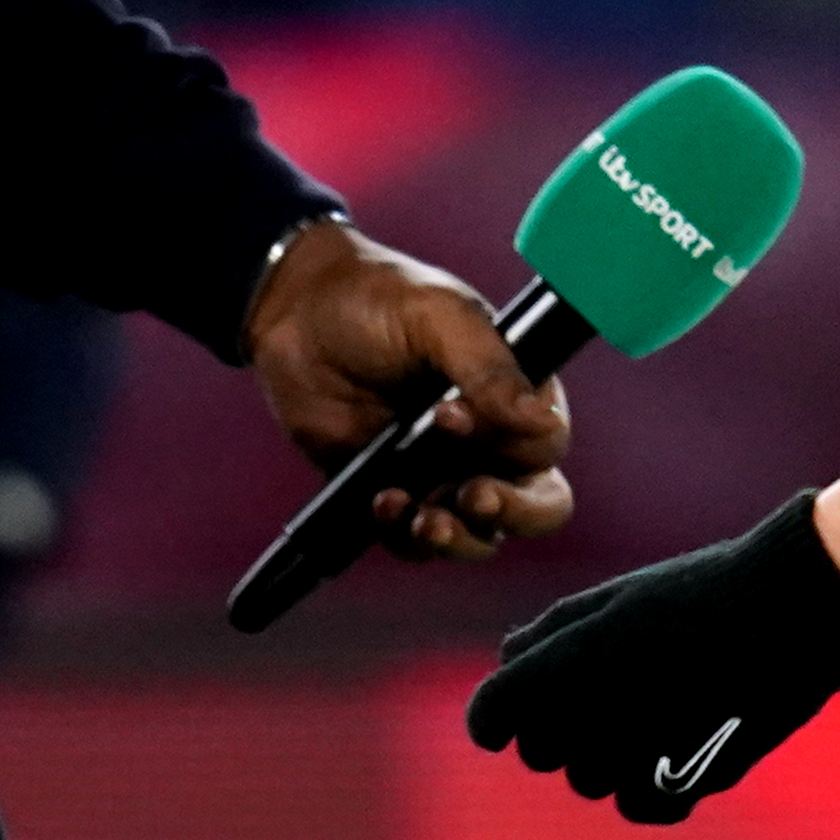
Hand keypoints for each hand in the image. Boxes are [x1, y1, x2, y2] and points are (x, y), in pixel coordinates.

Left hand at [246, 216, 571, 562]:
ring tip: (423, 516)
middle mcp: (488, 440)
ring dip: (458, 538)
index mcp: (513, 393)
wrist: (294, 313)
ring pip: (477, 537)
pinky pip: (414, 541)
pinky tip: (382, 502)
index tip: (451, 417)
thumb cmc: (375, 298)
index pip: (545, 446)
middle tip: (473, 497)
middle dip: (510, 513)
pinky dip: (405, 536)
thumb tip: (542, 421)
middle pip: (533, 505)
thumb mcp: (438, 316)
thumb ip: (490, 368)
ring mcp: (441, 472)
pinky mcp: (394, 492)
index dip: (514, 448)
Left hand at [466, 492, 839, 823]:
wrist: (788, 613)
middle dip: (554, 727)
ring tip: (650, 705)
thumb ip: (551, 632)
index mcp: (561, 670)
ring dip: (604, 753)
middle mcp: (588, 721)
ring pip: (589, 780)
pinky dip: (647, 783)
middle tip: (600, 689)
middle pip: (539, 752)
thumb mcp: (615, 598)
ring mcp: (635, 759)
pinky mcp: (685, 787)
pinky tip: (669, 746)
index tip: (504, 716)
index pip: (489, 716)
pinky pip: (637, 805)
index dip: (492, 716)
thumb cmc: (697, 593)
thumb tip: (508, 658)